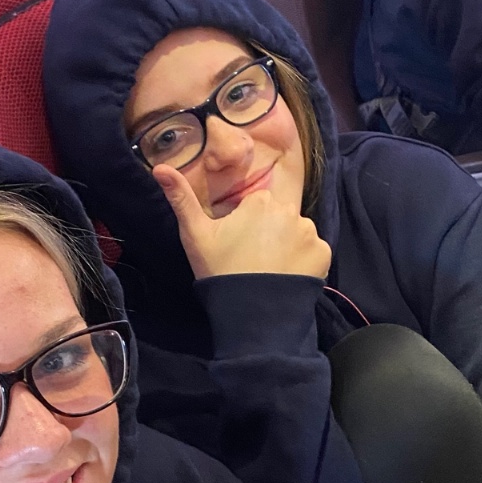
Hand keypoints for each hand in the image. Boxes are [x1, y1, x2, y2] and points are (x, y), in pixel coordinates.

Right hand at [153, 164, 331, 281]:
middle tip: (253, 260)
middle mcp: (289, 211)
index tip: (238, 245)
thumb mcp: (195, 235)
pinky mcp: (323, 254)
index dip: (247, 225)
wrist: (252, 314)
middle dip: (269, 233)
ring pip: (297, 233)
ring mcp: (309, 233)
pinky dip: (304, 262)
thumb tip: (158, 168)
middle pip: (279, 217)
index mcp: (260, 201)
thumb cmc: (220, 271)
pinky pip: (314, 252)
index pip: (256, 206)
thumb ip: (180, 199)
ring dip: (288, 246)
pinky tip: (287, 277)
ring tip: (271, 271)